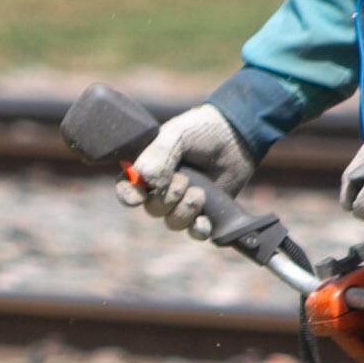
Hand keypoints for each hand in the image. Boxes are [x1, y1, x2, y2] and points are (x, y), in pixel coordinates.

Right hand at [116, 104, 253, 239]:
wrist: (236, 136)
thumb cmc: (201, 130)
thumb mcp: (176, 135)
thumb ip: (157, 155)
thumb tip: (144, 180)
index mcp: (147, 169)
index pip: (127, 189)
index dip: (129, 196)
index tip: (138, 197)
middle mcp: (161, 189)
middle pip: (153, 209)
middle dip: (169, 197)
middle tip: (185, 180)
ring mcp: (182, 202)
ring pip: (173, 222)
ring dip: (186, 209)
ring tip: (200, 192)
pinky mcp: (204, 212)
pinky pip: (195, 232)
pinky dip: (199, 228)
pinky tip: (204, 219)